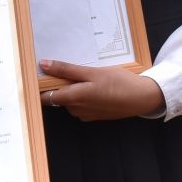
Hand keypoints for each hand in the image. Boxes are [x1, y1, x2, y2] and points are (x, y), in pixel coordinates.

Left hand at [40, 59, 164, 121]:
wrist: (141, 98)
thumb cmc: (118, 83)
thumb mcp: (92, 72)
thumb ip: (66, 70)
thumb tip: (44, 65)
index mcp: (73, 98)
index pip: (45, 97)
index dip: (40, 86)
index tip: (40, 73)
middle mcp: (76, 110)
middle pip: (57, 97)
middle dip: (59, 84)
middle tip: (69, 68)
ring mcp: (85, 114)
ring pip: (70, 100)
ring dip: (72, 89)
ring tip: (86, 75)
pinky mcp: (94, 115)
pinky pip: (81, 104)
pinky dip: (83, 95)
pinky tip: (94, 85)